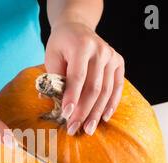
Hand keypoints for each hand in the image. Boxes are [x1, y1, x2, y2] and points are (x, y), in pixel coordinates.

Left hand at [45, 21, 124, 135]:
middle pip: (93, 87)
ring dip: (96, 112)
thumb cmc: (61, 45)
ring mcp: (112, 56)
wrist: (77, 28)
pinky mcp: (119, 62)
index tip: (66, 115)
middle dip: (83, 111)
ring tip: (88, 129)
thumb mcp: (52, 57)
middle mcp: (100, 50)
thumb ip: (53, 78)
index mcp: (82, 46)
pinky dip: (111, 104)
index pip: (77, 76)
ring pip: (106, 90)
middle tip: (74, 128)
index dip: (72, 97)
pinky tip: (104, 118)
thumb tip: (49, 101)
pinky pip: (117, 87)